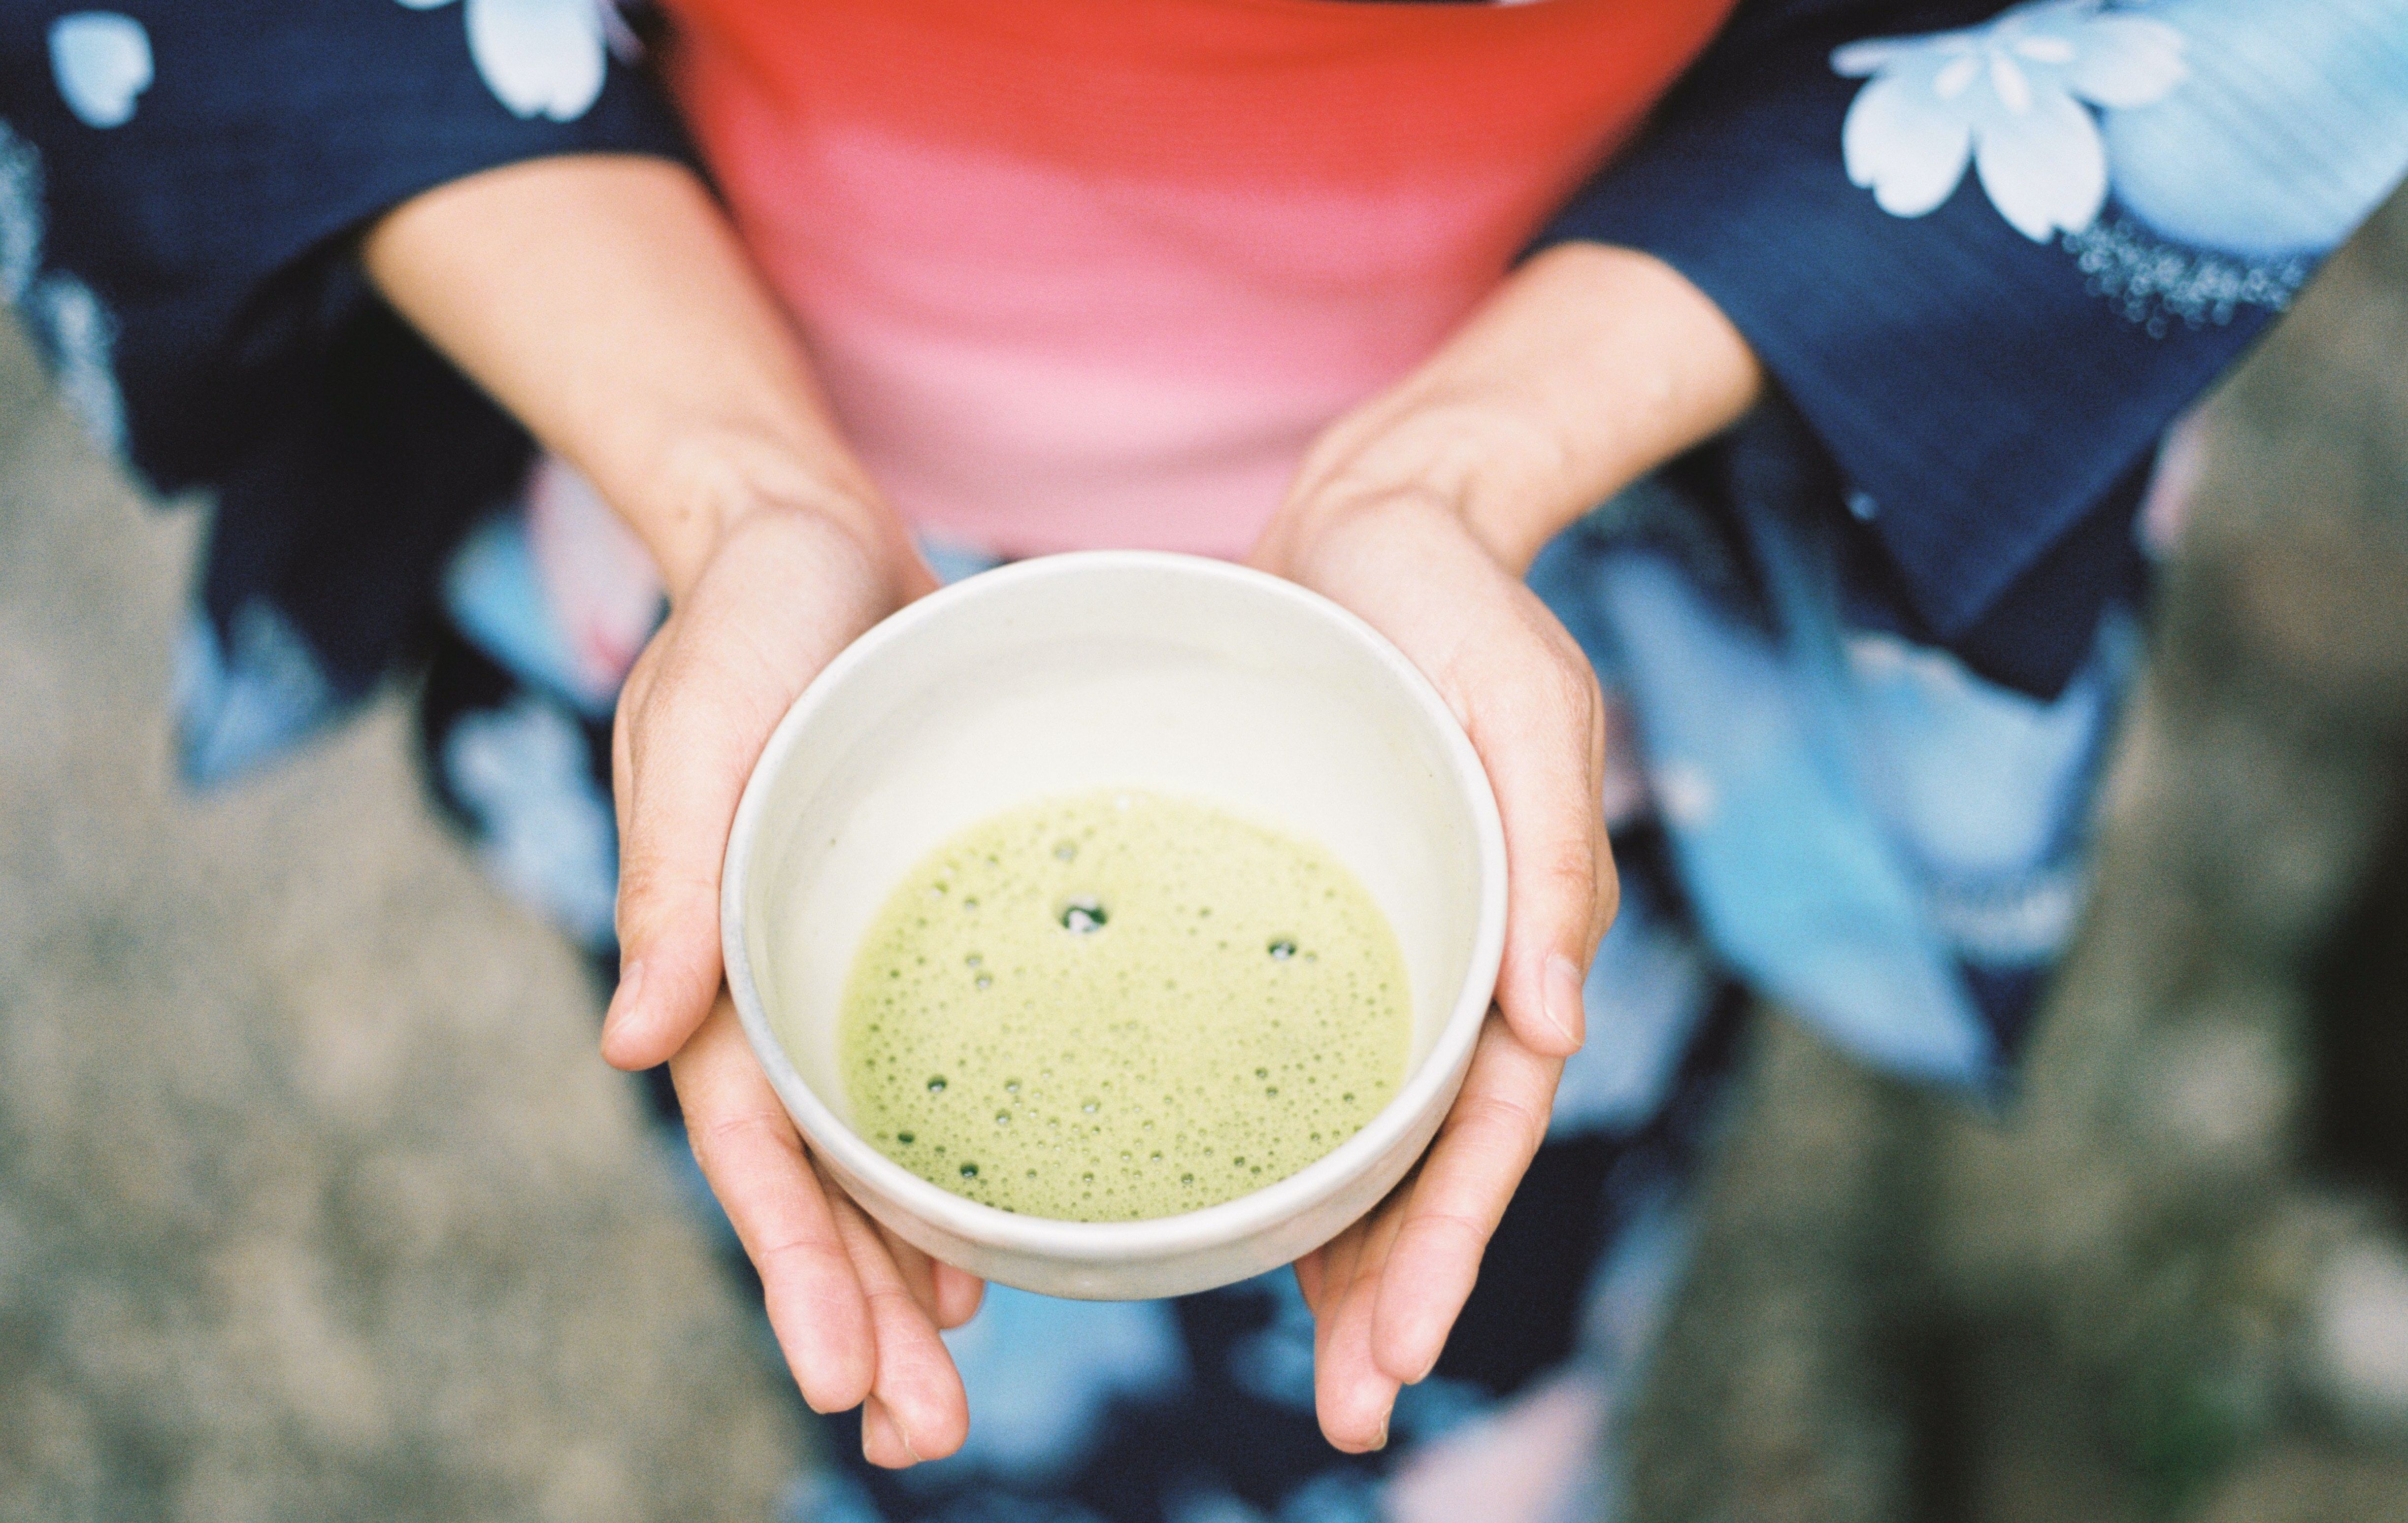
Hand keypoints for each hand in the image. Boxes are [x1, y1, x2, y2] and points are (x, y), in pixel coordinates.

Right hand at [365, 157, 992, 1465]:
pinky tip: (997, 1244)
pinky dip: (959, 1165)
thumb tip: (626, 1041)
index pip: (752, 1146)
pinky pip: (942, 1072)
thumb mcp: (700, 721)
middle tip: (922, 1437)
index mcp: (714, 959)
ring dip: (908, 1271)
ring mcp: (850, 965)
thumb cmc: (745, 620)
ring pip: (881, 1150)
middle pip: (819, 1182)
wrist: (808, 539)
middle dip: (861, 1314)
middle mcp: (777, 984)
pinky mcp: (920, 928)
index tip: (846, 1383)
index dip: (795, 1265)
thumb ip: (673, 870)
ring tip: (957, 1386)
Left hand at [1251, 488, 1614, 1450]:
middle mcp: (1452, 964)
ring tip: (1312, 1374)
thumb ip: (1547, 848)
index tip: (1402, 1352)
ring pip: (1366, 1134)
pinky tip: (1241, 1225)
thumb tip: (1560, 1017)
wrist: (1376, 532)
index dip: (1448, 1239)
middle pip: (1428, 1159)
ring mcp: (1376, 954)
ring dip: (1346, 1260)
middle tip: (1349, 1416)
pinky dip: (1282, 1153)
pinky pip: (1295, 1061)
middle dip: (1398, 1293)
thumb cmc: (1459, 609)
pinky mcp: (1303, 925)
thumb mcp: (1521, 696)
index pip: (1488, 1118)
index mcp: (1514, 931)